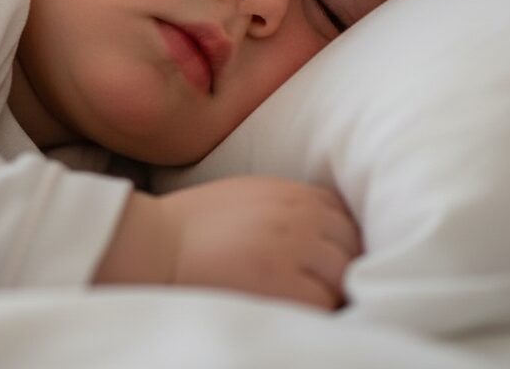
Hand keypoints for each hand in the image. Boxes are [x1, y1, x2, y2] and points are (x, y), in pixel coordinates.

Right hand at [157, 175, 360, 311]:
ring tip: (308, 305)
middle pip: (351, 245)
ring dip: (331, 293)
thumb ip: (287, 206)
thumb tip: (319, 232)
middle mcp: (300, 216)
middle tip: (322, 289)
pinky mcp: (284, 285)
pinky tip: (295, 316)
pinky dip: (317, 314)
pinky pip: (323, 305)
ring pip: (343, 276)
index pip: (343, 215)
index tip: (329, 260)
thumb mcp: (248, 196)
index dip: (340, 241)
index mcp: (291, 193)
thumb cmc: (195, 226)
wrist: (158, 244)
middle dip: (342, 267)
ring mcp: (295, 249)